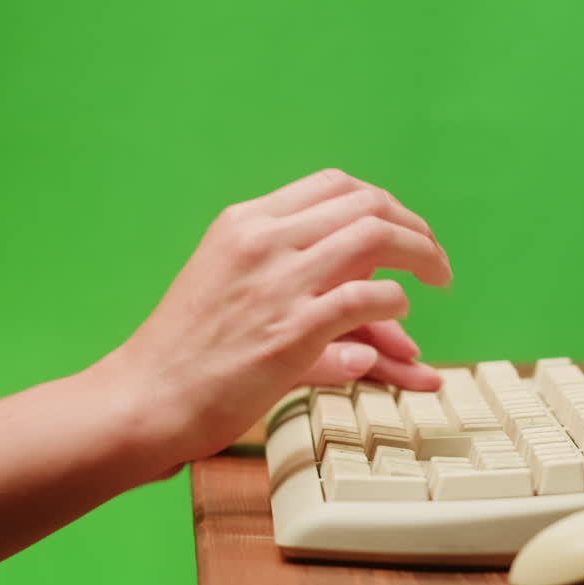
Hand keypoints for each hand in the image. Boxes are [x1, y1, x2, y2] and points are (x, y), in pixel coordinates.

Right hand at [93, 169, 451, 469]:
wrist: (144, 399)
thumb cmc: (189, 354)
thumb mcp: (233, 291)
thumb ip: (301, 282)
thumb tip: (373, 297)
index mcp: (246, 223)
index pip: (333, 185)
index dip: (382, 203)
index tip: (404, 229)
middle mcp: (263, 240)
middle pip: (366, 203)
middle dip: (414, 226)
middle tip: (434, 257)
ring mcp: (279, 282)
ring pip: (376, 236)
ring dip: (421, 255)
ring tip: (438, 277)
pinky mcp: (293, 330)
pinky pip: (369, 297)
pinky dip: (395, 303)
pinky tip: (399, 318)